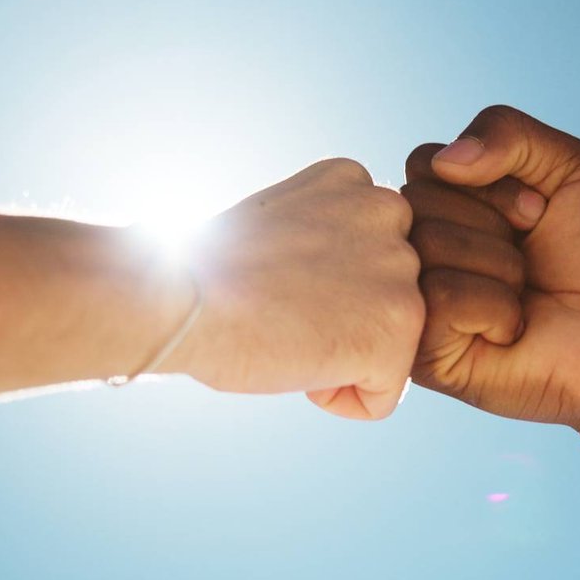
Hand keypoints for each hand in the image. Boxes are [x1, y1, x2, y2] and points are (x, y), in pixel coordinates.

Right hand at [168, 158, 422, 419]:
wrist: (179, 297)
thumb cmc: (206, 272)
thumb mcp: (279, 225)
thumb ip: (325, 237)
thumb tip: (343, 280)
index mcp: (353, 180)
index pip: (368, 255)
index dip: (320, 288)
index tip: (274, 284)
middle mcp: (389, 212)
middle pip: (384, 299)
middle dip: (339, 321)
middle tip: (279, 312)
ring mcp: (401, 270)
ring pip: (388, 345)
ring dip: (339, 357)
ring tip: (287, 334)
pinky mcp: (400, 326)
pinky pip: (384, 395)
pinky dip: (339, 399)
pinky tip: (296, 368)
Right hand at [403, 105, 579, 430]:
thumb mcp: (569, 166)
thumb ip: (508, 131)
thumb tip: (445, 160)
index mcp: (439, 207)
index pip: (425, 162)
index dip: (490, 183)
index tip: (535, 213)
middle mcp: (416, 252)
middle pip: (420, 202)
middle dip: (495, 224)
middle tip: (530, 259)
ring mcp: (413, 301)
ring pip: (431, 246)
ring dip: (502, 268)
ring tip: (523, 295)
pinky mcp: (420, 351)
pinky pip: (442, 297)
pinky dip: (494, 308)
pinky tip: (510, 330)